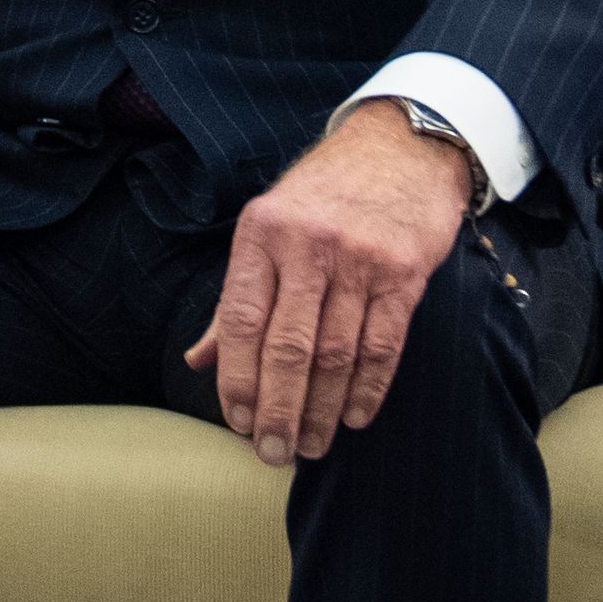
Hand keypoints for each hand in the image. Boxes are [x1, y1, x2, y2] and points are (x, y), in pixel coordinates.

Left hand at [185, 101, 473, 467]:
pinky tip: (353, 418)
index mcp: (260, 236)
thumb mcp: (266, 231)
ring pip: (335, 353)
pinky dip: (367, 389)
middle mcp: (307, 248)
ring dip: (321, 409)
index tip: (238, 423)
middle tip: (273, 453)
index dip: (238, 380)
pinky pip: (383, 344)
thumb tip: (198, 360)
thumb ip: (235, 299)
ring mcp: (358, 261)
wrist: (399, 148)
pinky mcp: (403, 273)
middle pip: (287, 347)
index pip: (241, 322)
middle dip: (278, 409)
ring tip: (310, 446)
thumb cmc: (322, 196)